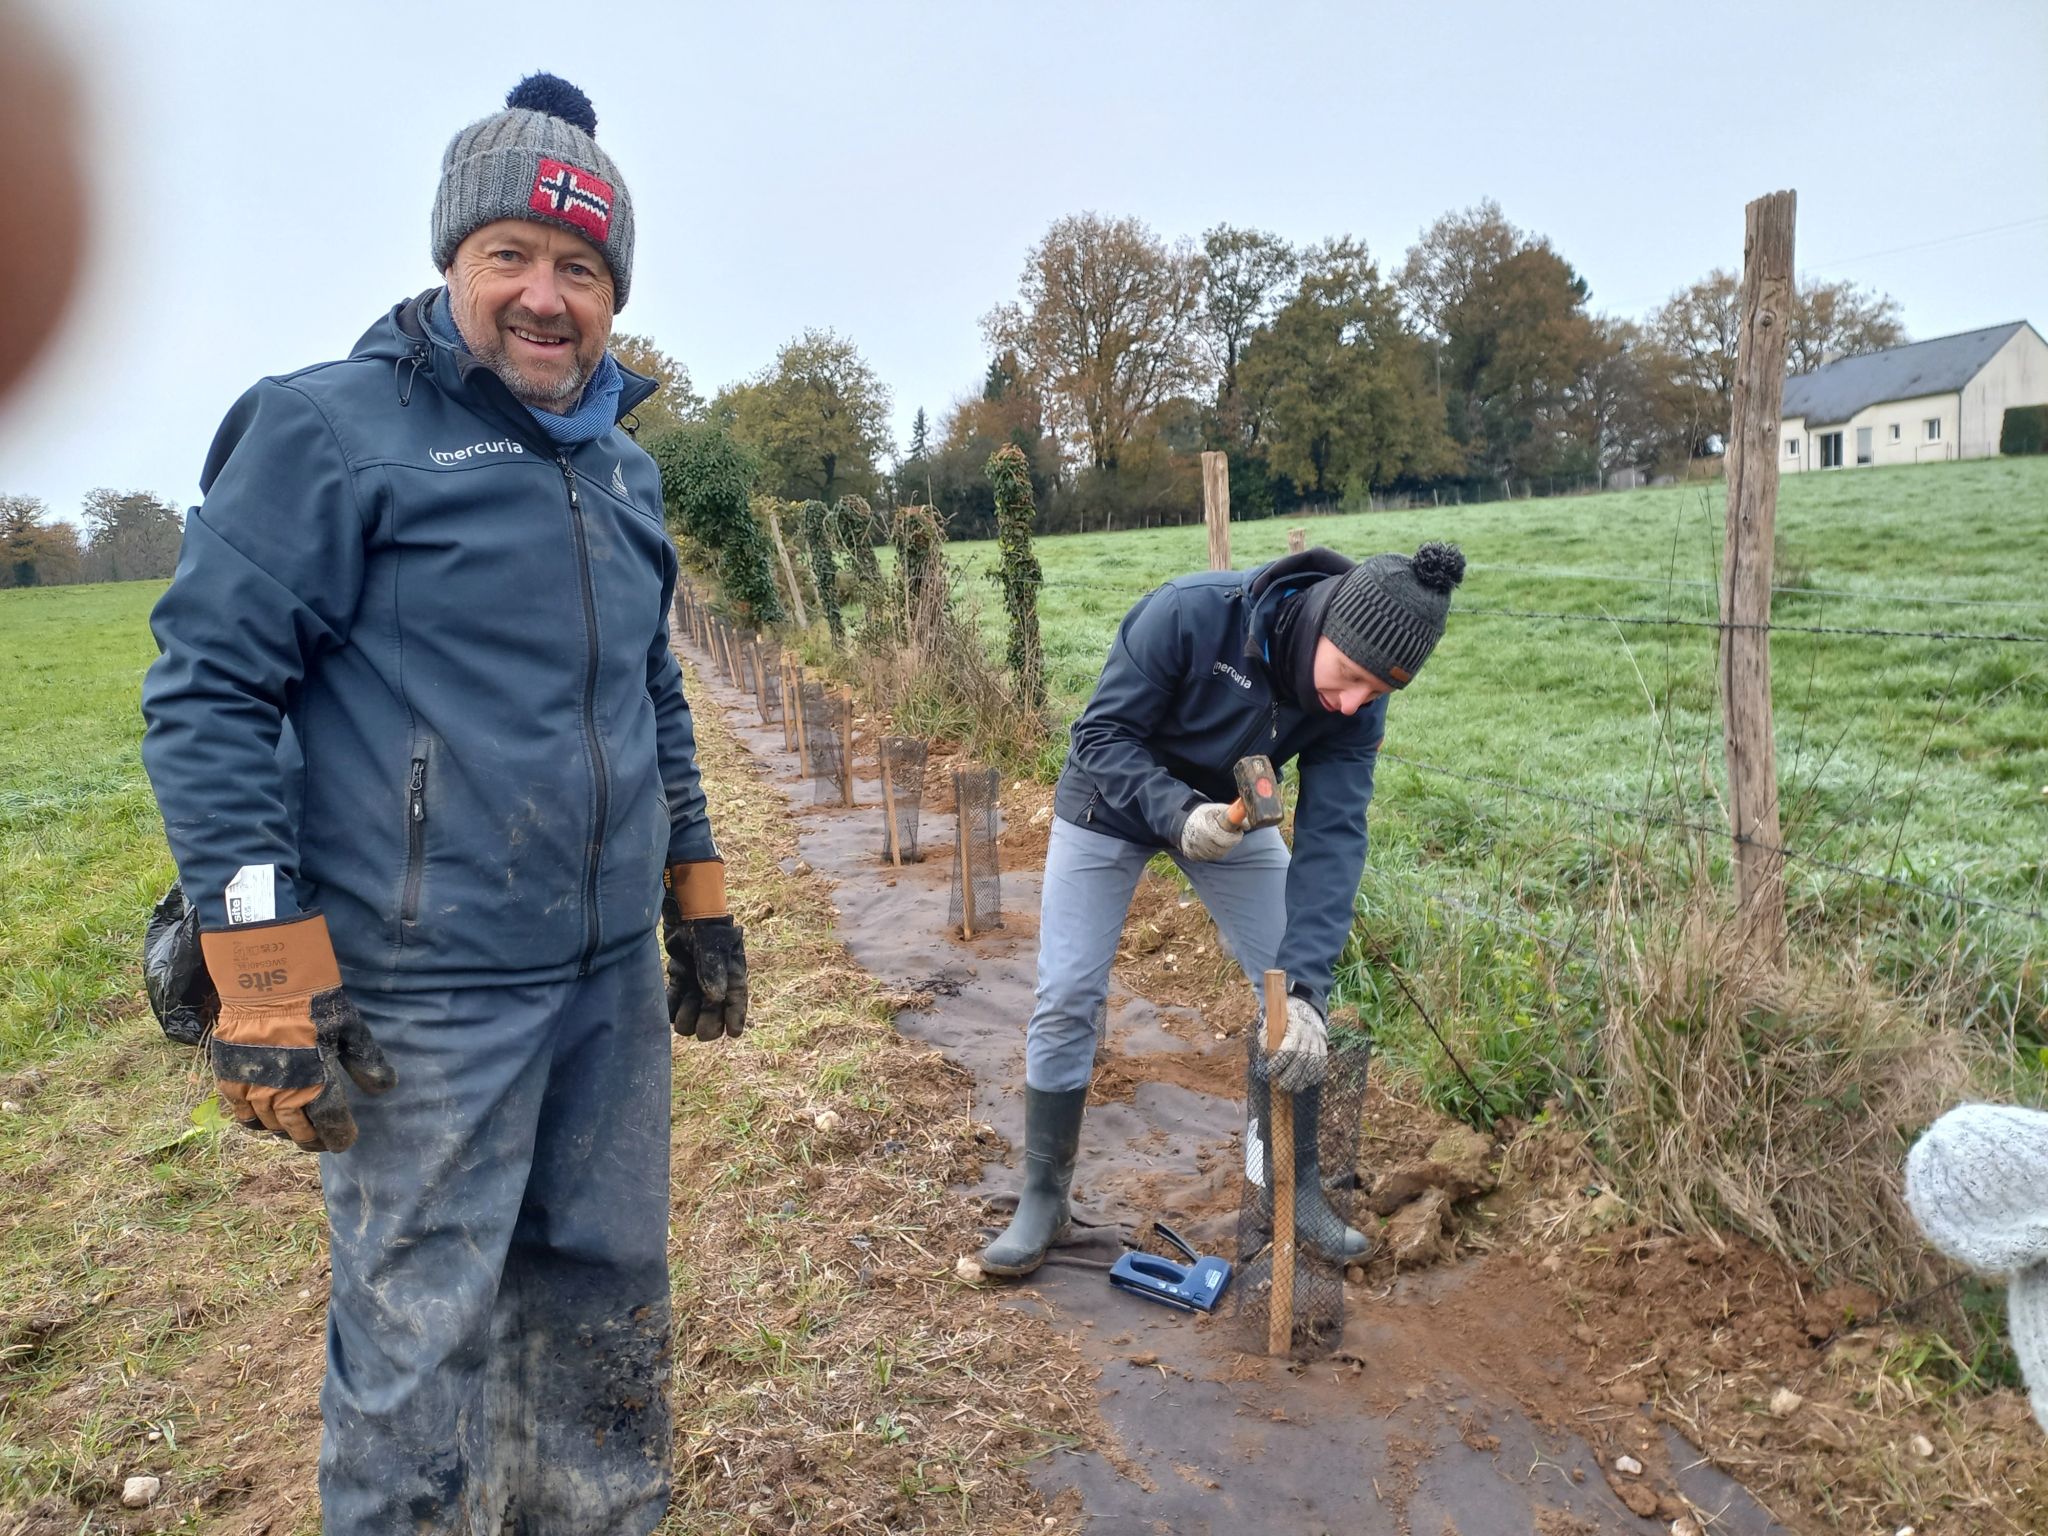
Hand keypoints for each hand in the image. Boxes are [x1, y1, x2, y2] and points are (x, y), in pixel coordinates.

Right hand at [198, 914, 395, 1151]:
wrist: (267, 984)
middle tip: (319, 1141)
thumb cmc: (314, 1004)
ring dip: (284, 1131)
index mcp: (317, 1084)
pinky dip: (252, 1120)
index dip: (339, 1137)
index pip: (330, 1124)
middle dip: (311, 1139)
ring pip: (270, 1124)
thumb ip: (366, 1062)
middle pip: (298, 1130)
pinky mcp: (229, 1078)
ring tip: (294, 1131)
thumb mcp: (351, 1030)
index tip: (345, 1142)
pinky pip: (239, 1111)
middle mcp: (284, 1094)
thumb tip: (385, 1089)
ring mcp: (254, 1088)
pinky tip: (261, 1120)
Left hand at [663, 861, 748, 1040]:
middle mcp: (715, 985)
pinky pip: (674, 1004)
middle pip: (714, 1018)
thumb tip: (716, 998)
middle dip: (707, 1023)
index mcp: (732, 977)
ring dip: (686, 1019)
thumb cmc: (706, 926)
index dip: (736, 1021)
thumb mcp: (713, 946)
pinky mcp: (679, 980)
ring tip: (682, 1011)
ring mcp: (696, 985)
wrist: (687, 912)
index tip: (733, 1034)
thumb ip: (713, 970)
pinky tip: (669, 1007)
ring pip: (692, 1016)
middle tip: (698, 1021)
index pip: (737, 1004)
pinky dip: (671, 1009)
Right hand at [1178, 801, 1243, 862]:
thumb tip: (1248, 824)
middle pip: (1224, 848)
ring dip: (1223, 847)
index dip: (1235, 836)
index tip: (1237, 832)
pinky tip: (1212, 842)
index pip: (1227, 840)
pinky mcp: (1193, 857)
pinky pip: (1210, 857)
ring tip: (1219, 836)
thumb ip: (1233, 814)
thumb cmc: (1203, 814)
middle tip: (1229, 834)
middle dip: (1230, 841)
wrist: (1182, 821)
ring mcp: (1196, 851)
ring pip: (1219, 854)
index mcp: (1206, 829)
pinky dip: (1214, 850)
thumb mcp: (1217, 809)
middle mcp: (1200, 842)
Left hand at [1268, 994, 1327, 1091]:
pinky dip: (1315, 1075)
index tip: (1270, 1070)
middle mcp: (1309, 1032)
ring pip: (1313, 1063)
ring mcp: (1319, 1039)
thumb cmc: (1284, 1014)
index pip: (1289, 1048)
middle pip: (1302, 1058)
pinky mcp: (1324, 1044)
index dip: (1279, 1062)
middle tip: (1281, 1085)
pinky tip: (1306, 1082)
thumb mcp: (1272, 1018)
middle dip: (1291, 1075)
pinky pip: (1322, 1062)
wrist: (1307, 1003)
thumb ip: (1267, 1034)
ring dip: (1303, 1078)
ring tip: (1293, 1088)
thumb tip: (1265, 1054)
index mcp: (1295, 1025)